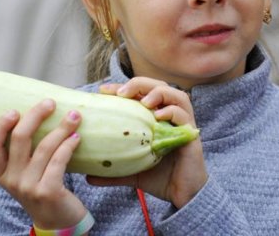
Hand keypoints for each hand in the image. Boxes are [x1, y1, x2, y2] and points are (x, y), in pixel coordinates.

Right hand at [0, 99, 87, 228]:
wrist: (57, 222)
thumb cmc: (43, 190)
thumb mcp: (26, 174)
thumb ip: (25, 153)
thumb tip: (37, 114)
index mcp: (2, 174)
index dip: (0, 126)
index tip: (14, 110)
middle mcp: (11, 180)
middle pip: (20, 138)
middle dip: (36, 115)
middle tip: (50, 102)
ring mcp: (29, 187)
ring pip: (44, 147)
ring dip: (61, 128)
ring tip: (74, 116)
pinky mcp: (48, 192)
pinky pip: (59, 160)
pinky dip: (69, 144)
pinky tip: (77, 137)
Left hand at [89, 78, 206, 207]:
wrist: (180, 195)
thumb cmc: (159, 178)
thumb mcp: (131, 171)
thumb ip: (112, 171)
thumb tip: (87, 177)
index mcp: (156, 118)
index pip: (142, 93)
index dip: (124, 88)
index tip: (104, 91)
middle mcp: (171, 117)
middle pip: (159, 86)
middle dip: (140, 84)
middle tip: (122, 92)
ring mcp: (182, 125)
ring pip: (177, 95)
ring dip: (159, 93)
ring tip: (144, 101)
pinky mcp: (191, 135)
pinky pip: (184, 116)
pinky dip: (172, 112)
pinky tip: (159, 116)